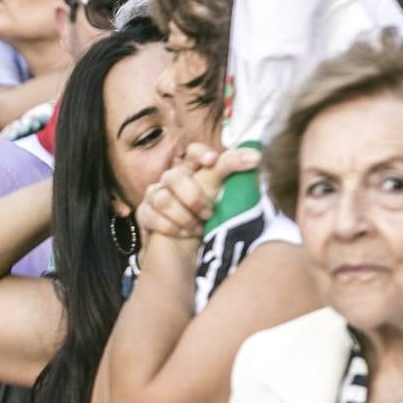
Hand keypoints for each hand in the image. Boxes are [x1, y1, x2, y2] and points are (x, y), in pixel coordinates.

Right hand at [137, 144, 260, 243]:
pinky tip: (184, 233)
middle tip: (209, 213)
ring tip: (198, 227)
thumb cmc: (208, 218)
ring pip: (163, 199)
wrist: (189, 250)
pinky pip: (152, 216)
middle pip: (174, 176)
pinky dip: (171, 227)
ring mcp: (155, 195)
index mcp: (193, 169)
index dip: (200, 154)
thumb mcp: (222, 191)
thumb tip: (257, 156)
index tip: (213, 161)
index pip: (192, 152)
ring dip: (184, 216)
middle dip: (193, 197)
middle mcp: (171, 178)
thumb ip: (233, 168)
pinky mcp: (144, 213)